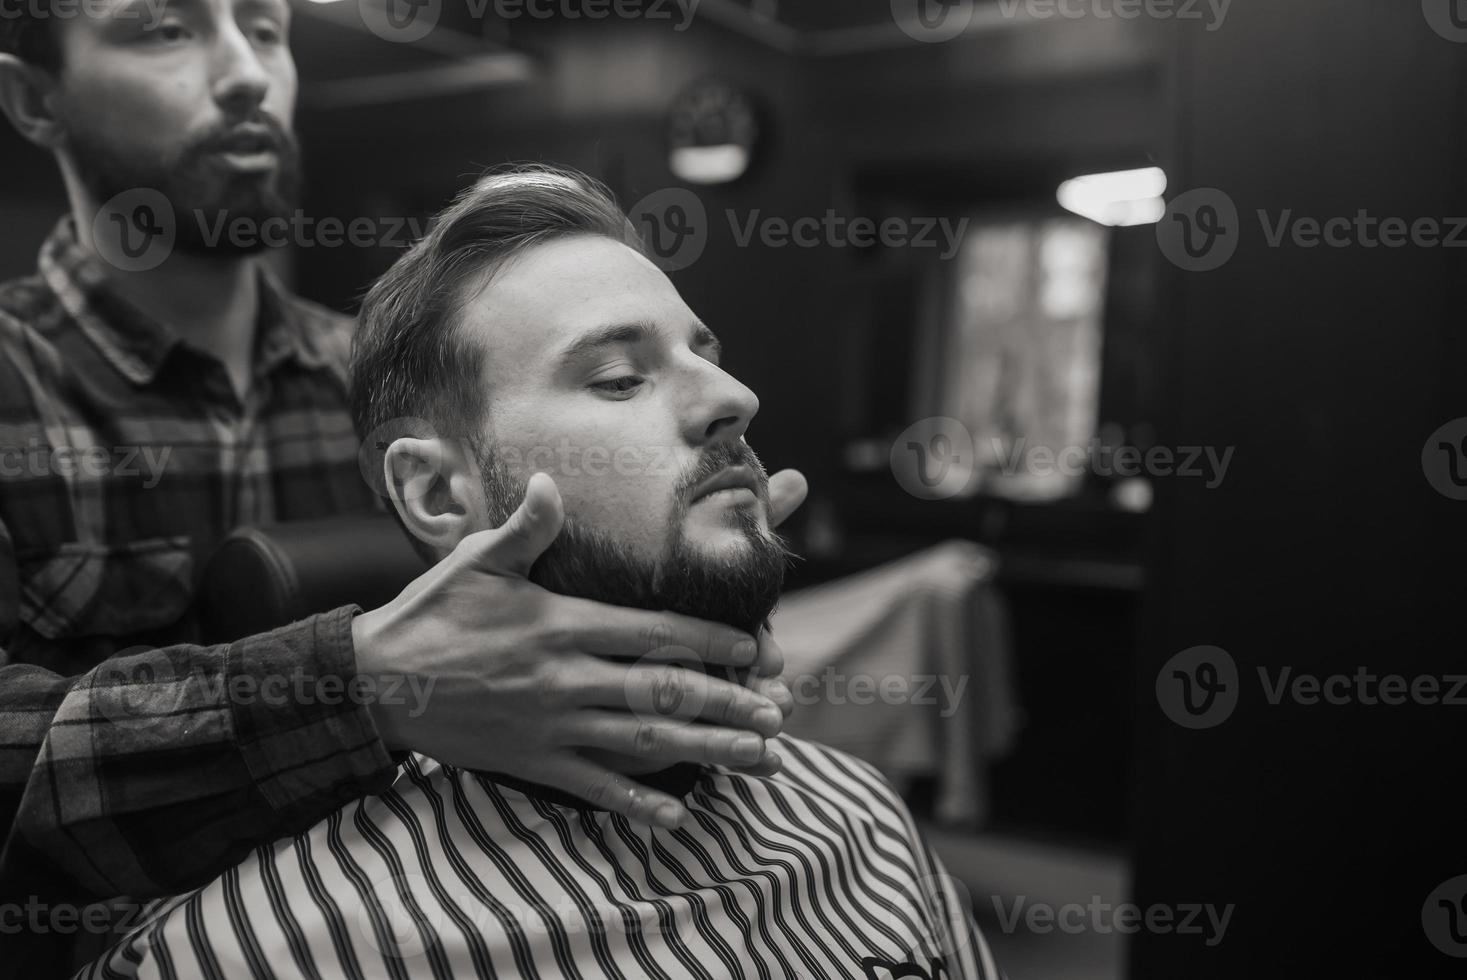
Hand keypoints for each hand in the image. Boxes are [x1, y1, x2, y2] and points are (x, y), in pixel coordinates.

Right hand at [352, 472, 801, 829]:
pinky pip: (594, 786)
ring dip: (706, 752)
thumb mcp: (477, 560)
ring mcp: (553, 725)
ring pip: (643, 743)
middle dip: (728, 704)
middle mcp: (568, 678)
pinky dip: (636, 803)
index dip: (713, 643)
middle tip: (779, 715)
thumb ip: (526, 527)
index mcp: (564, 624)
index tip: (758, 650)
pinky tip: (677, 817)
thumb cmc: (432, 614)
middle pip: (664, 693)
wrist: (375, 683)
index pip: (656, 634)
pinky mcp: (533, 760)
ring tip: (758, 760)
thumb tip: (549, 481)